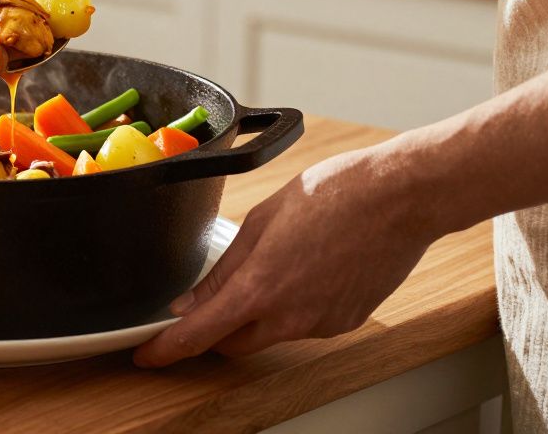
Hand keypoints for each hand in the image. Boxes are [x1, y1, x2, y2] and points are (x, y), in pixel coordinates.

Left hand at [133, 149, 436, 367]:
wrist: (400, 196)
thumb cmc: (334, 193)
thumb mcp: (261, 221)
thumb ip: (223, 270)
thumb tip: (191, 302)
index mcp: (260, 287)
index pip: (198, 335)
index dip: (166, 349)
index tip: (148, 355)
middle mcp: (290, 316)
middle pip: (233, 342)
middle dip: (215, 329)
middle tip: (210, 300)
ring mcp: (322, 324)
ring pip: (271, 333)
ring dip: (259, 312)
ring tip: (280, 260)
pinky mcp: (346, 322)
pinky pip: (304, 324)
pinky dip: (295, 306)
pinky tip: (308, 268)